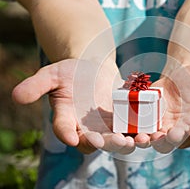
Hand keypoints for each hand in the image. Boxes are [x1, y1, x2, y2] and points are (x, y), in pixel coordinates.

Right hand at [12, 58, 140, 153]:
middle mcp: (87, 128)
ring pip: (117, 140)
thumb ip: (37, 85)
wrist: (93, 68)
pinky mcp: (123, 120)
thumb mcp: (52, 74)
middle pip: (95, 142)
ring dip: (128, 142)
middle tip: (117, 141)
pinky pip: (132, 129)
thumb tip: (15, 96)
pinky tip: (152, 131)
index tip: (71, 136)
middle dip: (107, 143)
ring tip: (139, 140)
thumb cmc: (70, 71)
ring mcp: (106, 126)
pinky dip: (141, 132)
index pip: (64, 130)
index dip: (67, 133)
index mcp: (67, 120)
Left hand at [149, 64, 189, 152]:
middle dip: (175, 139)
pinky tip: (135, 129)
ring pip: (161, 140)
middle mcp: (187, 128)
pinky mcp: (153, 119)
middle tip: (172, 134)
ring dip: (155, 141)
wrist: (186, 71)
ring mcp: (169, 125)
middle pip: (181, 140)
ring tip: (148, 137)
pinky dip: (141, 131)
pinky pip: (146, 129)